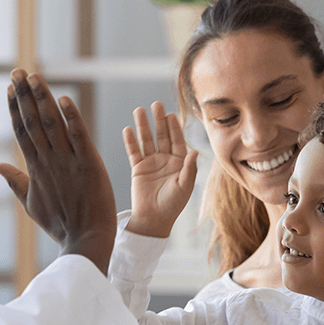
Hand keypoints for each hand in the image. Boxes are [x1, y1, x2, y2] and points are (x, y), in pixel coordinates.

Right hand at [0, 70, 116, 275]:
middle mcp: (49, 161)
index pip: (22, 132)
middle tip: (17, 71)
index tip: (9, 88)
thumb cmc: (61, 225)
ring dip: (43, 99)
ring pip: (52, 124)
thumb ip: (15, 182)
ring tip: (34, 77)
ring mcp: (68, 162)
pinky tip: (64, 98)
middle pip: (33, 122)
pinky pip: (79, 137)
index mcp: (35, 169)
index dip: (15, 108)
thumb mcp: (32, 204)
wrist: (86, 241)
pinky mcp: (89, 165)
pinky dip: (72, 118)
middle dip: (23, 95)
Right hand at [123, 101, 197, 237]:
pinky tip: (128, 129)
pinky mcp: (138, 168)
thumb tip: (194, 152)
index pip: (177, 141)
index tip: (171, 115)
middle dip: (159, 121)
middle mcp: (165, 159)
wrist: (153, 219)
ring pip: (146, 140)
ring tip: (139, 110)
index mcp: (180, 162)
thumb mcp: (184, 187)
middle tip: (156, 105)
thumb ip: (189, 169)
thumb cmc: (172, 205)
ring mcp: (151, 163)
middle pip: (162, 136)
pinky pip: (133, 152)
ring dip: (143, 126)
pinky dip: (130, 141)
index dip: (174, 128)